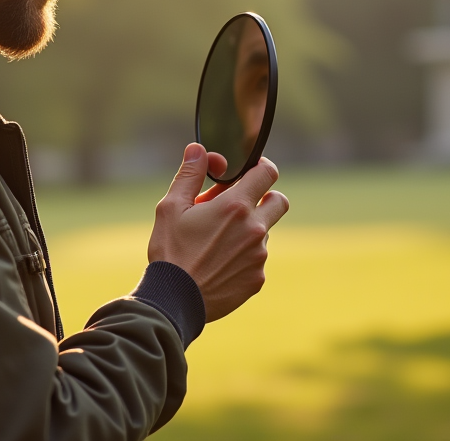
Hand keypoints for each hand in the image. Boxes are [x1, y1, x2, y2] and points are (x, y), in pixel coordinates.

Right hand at [147, 143, 288, 321]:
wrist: (174, 300)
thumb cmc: (170, 251)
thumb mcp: (171, 207)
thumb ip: (189, 174)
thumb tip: (198, 149)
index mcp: (235, 207)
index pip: (267, 173)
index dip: (260, 167)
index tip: (250, 172)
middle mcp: (255, 230)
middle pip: (278, 201)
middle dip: (264, 197)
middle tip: (239, 204)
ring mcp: (259, 256)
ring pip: (265, 232)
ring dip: (249, 229)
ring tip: (217, 239)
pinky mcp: (257, 279)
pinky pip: (258, 259)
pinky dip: (244, 255)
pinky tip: (219, 262)